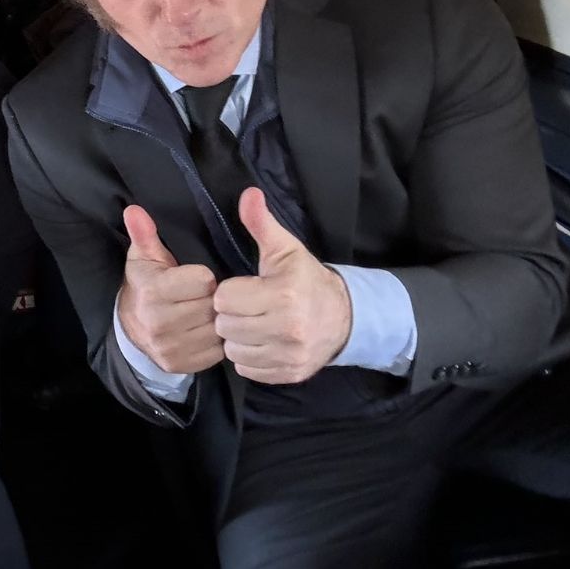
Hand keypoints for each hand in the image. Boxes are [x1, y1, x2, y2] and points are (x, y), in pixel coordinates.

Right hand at [115, 205, 222, 373]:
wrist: (131, 328)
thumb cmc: (145, 284)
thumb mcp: (143, 257)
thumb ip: (144, 234)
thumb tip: (134, 210)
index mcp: (153, 293)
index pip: (203, 280)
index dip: (203, 276)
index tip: (196, 277)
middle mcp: (159, 324)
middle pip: (212, 305)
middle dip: (213, 298)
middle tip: (204, 295)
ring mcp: (171, 348)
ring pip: (218, 329)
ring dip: (217, 319)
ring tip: (206, 311)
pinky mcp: (182, 365)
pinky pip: (217, 351)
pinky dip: (216, 340)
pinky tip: (205, 329)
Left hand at [212, 188, 351, 383]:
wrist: (345, 317)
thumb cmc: (306, 279)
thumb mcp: (286, 249)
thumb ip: (262, 224)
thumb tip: (248, 194)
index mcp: (284, 295)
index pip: (224, 298)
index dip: (229, 291)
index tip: (244, 287)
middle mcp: (288, 328)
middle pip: (225, 326)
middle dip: (231, 315)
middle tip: (247, 306)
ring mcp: (290, 355)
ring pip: (232, 350)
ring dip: (237, 337)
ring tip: (253, 323)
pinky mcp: (289, 374)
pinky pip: (246, 369)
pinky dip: (248, 357)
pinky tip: (261, 341)